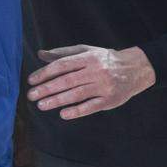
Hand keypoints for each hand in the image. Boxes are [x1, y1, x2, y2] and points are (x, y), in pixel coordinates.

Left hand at [26, 45, 154, 119]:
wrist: (135, 68)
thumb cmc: (105, 59)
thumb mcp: (86, 51)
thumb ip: (62, 54)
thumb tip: (40, 54)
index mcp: (88, 58)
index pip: (62, 65)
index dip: (45, 73)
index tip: (31, 81)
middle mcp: (95, 71)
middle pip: (67, 80)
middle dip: (47, 88)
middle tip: (31, 95)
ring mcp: (103, 86)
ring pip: (77, 94)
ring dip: (57, 101)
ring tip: (42, 105)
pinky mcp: (110, 100)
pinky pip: (91, 106)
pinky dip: (77, 111)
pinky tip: (63, 114)